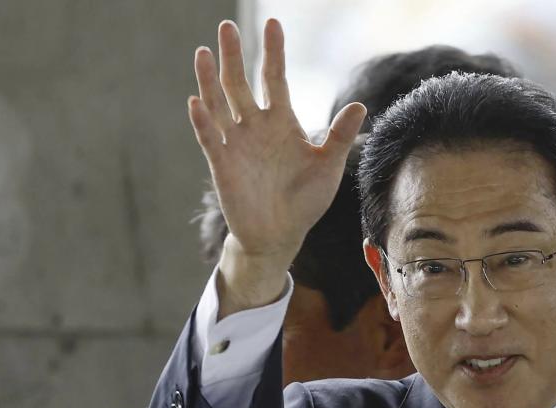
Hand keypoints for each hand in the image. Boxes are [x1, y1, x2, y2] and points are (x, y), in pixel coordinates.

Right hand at [187, 19, 365, 315]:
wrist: (282, 235)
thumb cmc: (305, 201)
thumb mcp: (328, 167)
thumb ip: (340, 136)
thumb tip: (360, 104)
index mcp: (281, 123)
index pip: (275, 79)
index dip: (273, 52)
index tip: (273, 23)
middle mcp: (255, 127)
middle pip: (240, 83)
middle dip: (234, 55)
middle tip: (228, 24)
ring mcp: (236, 143)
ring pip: (219, 104)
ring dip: (211, 79)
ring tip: (205, 52)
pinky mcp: (223, 164)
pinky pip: (211, 138)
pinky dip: (204, 121)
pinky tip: (196, 102)